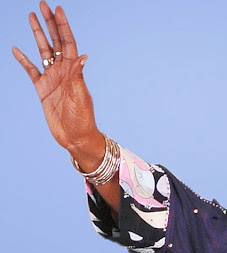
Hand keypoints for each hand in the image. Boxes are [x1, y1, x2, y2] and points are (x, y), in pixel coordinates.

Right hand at [12, 1, 100, 151]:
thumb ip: (78, 76)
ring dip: (37, 35)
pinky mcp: (42, 89)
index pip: (69, 43)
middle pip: (55, 42)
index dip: (63, 26)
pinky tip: (16, 48)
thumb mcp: (80, 96)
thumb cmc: (83, 118)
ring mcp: (52, 78)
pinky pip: (31, 70)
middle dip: (50, 24)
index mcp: (75, 71)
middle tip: (43, 5)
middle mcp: (63, 71)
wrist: (76, 137)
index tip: (58, 9)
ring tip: (31, 17)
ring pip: (43, 51)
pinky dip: (23, 60)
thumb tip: (82, 56)